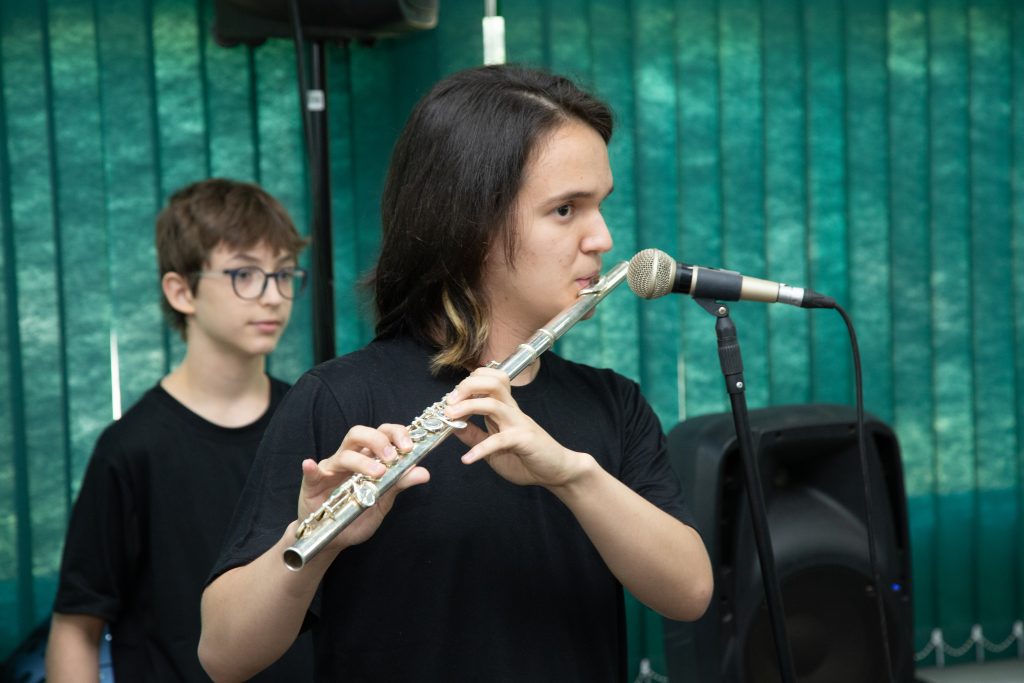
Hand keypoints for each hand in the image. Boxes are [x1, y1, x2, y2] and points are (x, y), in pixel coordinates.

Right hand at [297, 424, 428, 548]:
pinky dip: (311, 468)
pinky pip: (311, 473)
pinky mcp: (313, 484)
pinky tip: (311, 465)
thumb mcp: (382, 501)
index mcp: (368, 457)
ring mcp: (331, 469)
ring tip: (377, 473)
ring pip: (344, 453)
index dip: (396, 433)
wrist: (334, 539)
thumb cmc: (356, 515)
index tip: (410, 446)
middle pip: (360, 434)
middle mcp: (349, 458)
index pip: (382, 433)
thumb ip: (399, 484)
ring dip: (361, 460)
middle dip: (379, 440)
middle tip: (393, 457)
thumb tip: (424, 473)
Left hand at [444, 366, 589, 488]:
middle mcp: (512, 411)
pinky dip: (481, 450)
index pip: (488, 380)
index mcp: (505, 409)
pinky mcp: (524, 440)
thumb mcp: (493, 447)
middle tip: (449, 402)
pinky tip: (468, 459)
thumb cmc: (528, 458)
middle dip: (467, 386)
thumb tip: (453, 426)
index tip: (450, 400)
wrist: (558, 472)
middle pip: (492, 382)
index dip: (468, 384)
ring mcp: (519, 424)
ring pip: (493, 404)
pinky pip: (500, 440)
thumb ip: (474, 436)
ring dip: (468, 407)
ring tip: (451, 417)